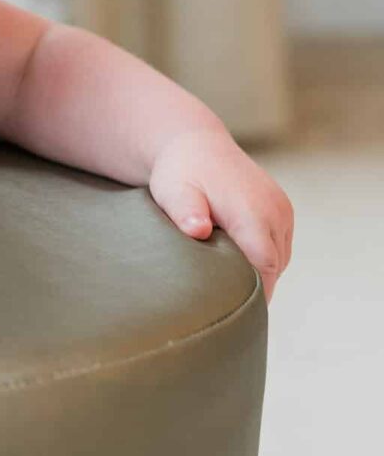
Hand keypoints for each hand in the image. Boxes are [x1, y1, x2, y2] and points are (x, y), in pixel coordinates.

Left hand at [148, 131, 293, 303]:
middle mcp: (275, 212)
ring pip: (279, 259)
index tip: (233, 312)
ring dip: (260, 271)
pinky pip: (279, 245)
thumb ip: (186, 212)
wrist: (196, 144)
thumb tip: (198, 231)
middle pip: (274, 267)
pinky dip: (263, 257)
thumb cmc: (181, 171)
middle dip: (254, 287)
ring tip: (229, 284)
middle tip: (225, 305)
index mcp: (252, 212)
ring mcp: (282, 210)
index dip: (253, 293)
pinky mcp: (282, 209)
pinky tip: (238, 261)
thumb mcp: (173, 191)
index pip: (264, 267)